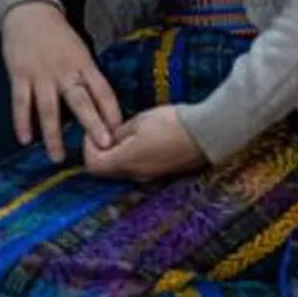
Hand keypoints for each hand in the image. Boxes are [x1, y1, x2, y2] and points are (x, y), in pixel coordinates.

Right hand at [1, 0, 121, 161]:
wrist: (31, 14)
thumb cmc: (60, 37)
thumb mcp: (81, 52)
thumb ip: (88, 77)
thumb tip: (100, 107)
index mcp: (85, 64)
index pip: (104, 90)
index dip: (113, 111)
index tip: (121, 130)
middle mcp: (66, 71)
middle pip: (82, 102)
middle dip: (93, 125)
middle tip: (103, 146)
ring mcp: (42, 75)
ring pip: (50, 109)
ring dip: (54, 135)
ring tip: (58, 157)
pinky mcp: (20, 75)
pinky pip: (21, 103)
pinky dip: (23, 122)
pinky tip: (26, 140)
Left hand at [83, 106, 204, 181]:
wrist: (209, 132)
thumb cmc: (173, 123)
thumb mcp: (141, 120)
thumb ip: (120, 132)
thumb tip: (109, 138)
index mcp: (125, 161)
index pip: (92, 163)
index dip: (88, 146)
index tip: (95, 129)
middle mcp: (135, 174)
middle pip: (107, 169)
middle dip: (103, 150)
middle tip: (110, 130)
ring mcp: (150, 176)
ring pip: (123, 168)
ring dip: (120, 153)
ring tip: (131, 132)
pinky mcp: (163, 173)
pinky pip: (140, 167)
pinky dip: (135, 156)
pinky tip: (147, 139)